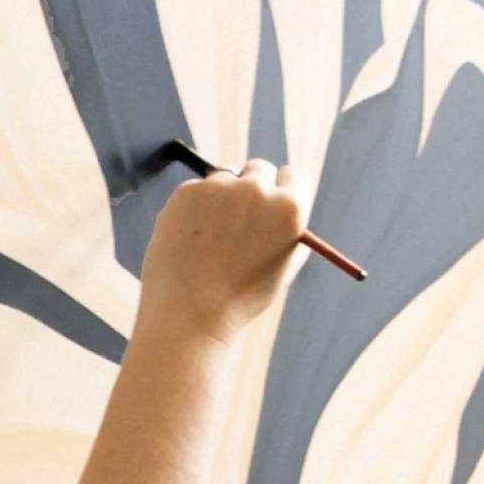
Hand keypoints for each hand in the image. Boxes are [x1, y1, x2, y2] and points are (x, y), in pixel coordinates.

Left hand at [136, 159, 305, 347]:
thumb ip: (289, 234)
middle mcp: (258, 190)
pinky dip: (193, 208)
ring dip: (220, 197)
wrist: (190, 314)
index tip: (271, 197)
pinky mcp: (188, 191)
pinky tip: (190, 240)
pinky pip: (196, 191)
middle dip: (251, 187)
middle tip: (237, 216)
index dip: (282, 188)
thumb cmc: (240, 300)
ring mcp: (221, 188)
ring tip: (210, 240)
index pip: (294, 176)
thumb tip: (287, 210)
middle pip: (260, 169)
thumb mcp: (281, 268)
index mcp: (289, 209)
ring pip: (224, 178)